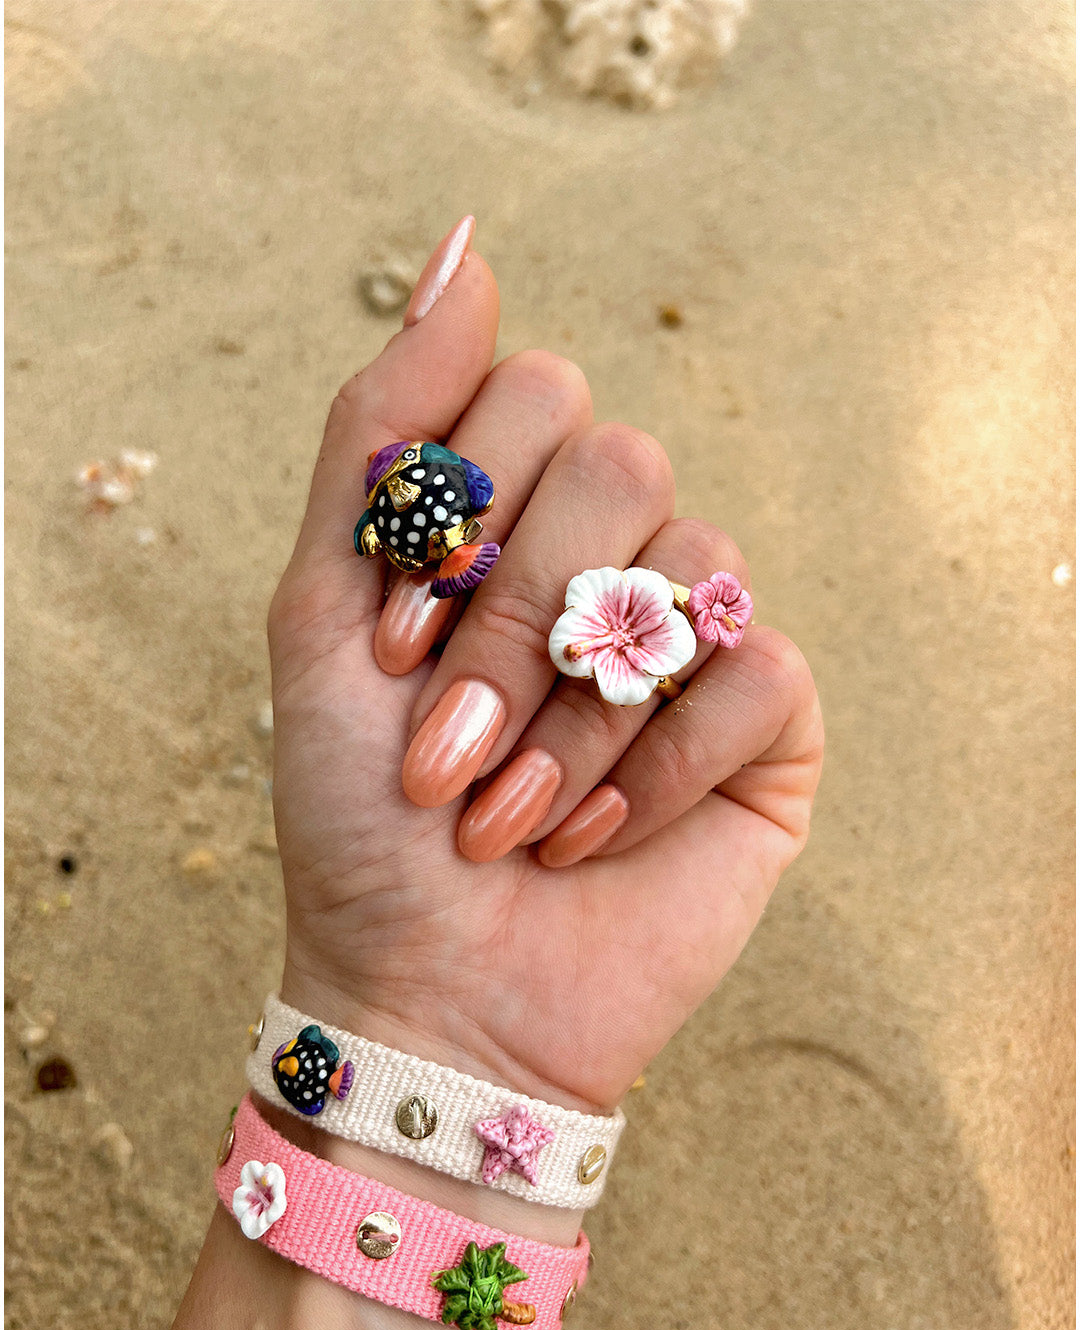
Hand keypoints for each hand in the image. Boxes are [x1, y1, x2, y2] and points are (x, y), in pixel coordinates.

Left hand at [267, 222, 822, 1113]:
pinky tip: (590, 840)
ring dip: (574, 716)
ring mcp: (699, 633)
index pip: (534, 391)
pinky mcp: (767, 723)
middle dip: (511, 626)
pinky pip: (758, 671)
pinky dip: (656, 767)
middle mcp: (617, 554)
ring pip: (691, 567)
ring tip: (509, 817)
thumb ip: (383, 431)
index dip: (461, 517)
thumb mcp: (321, 606)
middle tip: (448, 752)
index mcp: (516, 512)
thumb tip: (465, 245)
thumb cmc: (362, 810)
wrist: (431, 990)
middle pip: (620, 466)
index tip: (390, 640)